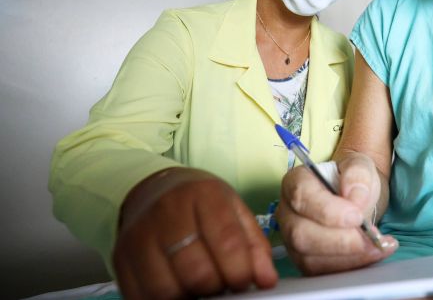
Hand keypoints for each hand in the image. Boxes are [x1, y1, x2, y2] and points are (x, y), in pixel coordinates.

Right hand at [113, 167, 276, 298]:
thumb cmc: (200, 204)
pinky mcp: (120, 257)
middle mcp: (168, 212)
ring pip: (166, 290)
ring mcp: (139, 236)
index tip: (245, 282)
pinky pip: (141, 296)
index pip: (227, 242)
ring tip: (201, 289)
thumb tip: (266, 280)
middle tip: (222, 286)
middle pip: (196, 271)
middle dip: (216, 287)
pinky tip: (179, 291)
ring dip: (189, 298)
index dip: (240, 271)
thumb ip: (254, 245)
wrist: (153, 190)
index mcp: (204, 195)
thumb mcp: (234, 210)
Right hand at [275, 153, 396, 274]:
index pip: (302, 197)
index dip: (328, 211)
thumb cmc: (352, 181)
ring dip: (348, 257)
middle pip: (301, 234)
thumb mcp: (360, 165)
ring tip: (377, 246)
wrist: (356, 198)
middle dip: (339, 241)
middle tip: (370, 237)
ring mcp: (293, 240)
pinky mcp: (306, 260)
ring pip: (310, 259)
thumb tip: (355, 198)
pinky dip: (350, 266)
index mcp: (295, 182)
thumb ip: (358, 174)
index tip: (356, 216)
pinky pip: (322, 272)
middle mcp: (288, 213)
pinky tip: (371, 255)